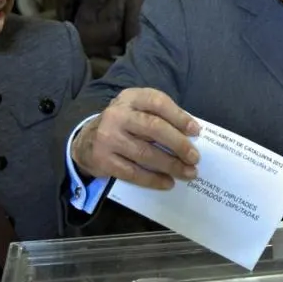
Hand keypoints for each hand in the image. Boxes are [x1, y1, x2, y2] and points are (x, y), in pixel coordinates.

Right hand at [71, 88, 200, 188]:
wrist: (86, 141)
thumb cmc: (123, 125)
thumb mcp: (136, 110)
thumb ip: (159, 116)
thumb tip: (190, 135)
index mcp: (130, 98)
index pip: (157, 102)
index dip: (179, 117)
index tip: (196, 131)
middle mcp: (117, 115)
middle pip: (153, 128)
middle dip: (178, 144)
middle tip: (194, 157)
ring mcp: (108, 138)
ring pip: (145, 153)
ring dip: (171, 165)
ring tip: (188, 173)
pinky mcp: (103, 160)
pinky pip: (133, 173)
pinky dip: (153, 179)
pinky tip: (167, 182)